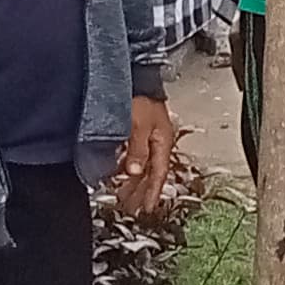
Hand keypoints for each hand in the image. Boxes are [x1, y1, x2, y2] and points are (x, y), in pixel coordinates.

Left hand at [111, 96, 180, 219]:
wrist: (138, 76)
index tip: (146, 208)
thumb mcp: (139, 126)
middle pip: (151, 173)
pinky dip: (128, 169)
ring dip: (134, 182)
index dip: (152, 193)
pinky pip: (135, 156)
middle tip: (132, 208)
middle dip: (141, 192)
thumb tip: (135, 172)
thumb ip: (138, 150)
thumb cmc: (141, 97)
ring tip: (125, 196)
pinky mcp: (138, 131)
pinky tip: (120, 174)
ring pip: (143, 166)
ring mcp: (149, 136)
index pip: (159, 173)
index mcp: (163, 141)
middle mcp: (158, 141)